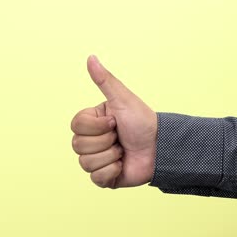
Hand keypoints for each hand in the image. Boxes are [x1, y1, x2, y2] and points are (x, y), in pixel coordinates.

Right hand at [71, 55, 156, 188]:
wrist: (160, 147)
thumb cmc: (142, 121)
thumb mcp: (123, 99)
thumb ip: (105, 80)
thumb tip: (91, 57)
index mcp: (91, 123)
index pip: (76, 126)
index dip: (97, 126)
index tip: (115, 121)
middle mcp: (90, 141)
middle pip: (78, 146)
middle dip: (105, 142)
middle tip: (120, 137)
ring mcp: (96, 160)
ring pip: (86, 163)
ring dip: (110, 156)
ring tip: (123, 151)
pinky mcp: (104, 178)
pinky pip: (96, 178)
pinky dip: (112, 171)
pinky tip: (123, 165)